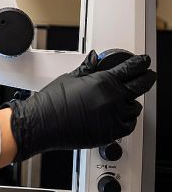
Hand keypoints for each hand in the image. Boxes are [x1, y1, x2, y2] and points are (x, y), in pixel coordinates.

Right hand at [8, 51, 155, 161]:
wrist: (42, 123)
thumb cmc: (51, 102)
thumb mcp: (69, 78)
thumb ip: (87, 68)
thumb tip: (94, 58)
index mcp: (102, 81)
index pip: (130, 69)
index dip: (140, 63)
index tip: (144, 61)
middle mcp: (112, 99)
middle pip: (140, 86)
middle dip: (147, 78)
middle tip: (148, 74)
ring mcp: (113, 117)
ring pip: (135, 107)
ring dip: (132, 101)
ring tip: (126, 98)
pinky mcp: (111, 133)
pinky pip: (129, 125)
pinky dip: (127, 118)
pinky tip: (121, 114)